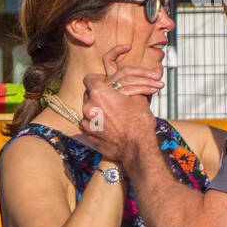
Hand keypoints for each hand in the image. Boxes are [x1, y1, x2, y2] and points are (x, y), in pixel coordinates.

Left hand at [80, 44, 158, 163]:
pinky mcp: (88, 135)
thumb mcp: (138, 97)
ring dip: (97, 109)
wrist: (138, 148)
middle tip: (113, 99)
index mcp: (99, 93)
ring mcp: (86, 122)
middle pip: (88, 94)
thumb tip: (133, 79)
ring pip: (88, 109)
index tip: (107, 84)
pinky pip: (89, 124)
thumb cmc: (140, 121)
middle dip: (99, 95)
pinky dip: (97, 122)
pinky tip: (110, 125)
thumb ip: (128, 86)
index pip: (90, 78)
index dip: (99, 80)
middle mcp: (88, 106)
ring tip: (113, 114)